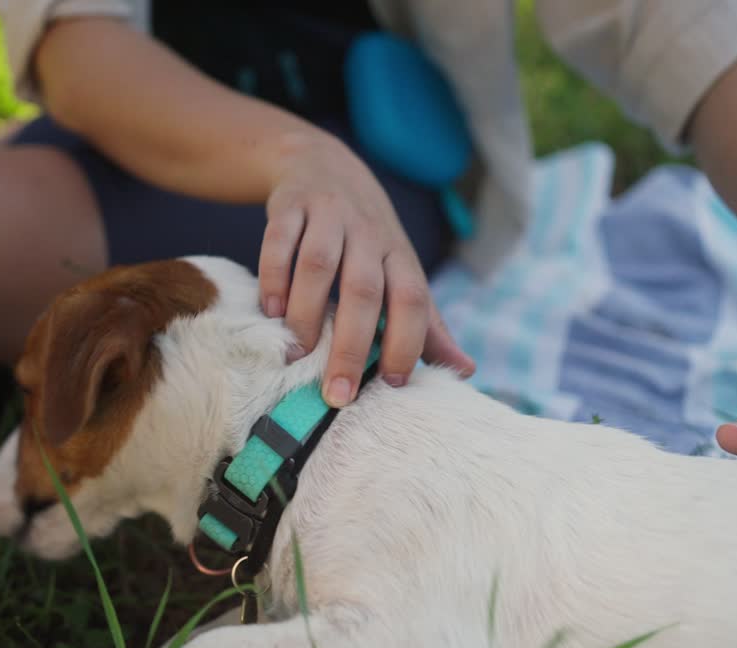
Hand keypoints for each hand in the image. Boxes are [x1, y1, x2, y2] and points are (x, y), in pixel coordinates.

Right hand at [257, 134, 474, 405]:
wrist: (321, 164)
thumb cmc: (365, 236)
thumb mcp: (400, 272)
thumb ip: (427, 324)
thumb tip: (466, 372)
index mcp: (399, 255)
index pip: (412, 299)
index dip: (407, 341)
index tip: (392, 385)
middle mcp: (367, 233)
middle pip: (364, 290)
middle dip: (352, 346)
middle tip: (337, 394)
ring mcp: (329, 215)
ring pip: (319, 265)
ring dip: (306, 312)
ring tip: (296, 355)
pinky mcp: (290, 205)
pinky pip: (280, 240)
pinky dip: (274, 276)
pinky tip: (270, 310)